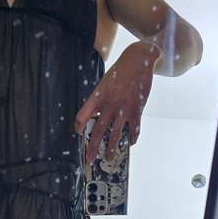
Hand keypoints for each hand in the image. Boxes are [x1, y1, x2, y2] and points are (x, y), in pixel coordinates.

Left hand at [74, 41, 157, 162]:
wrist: (138, 59)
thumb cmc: (120, 72)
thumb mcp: (104, 83)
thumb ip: (100, 100)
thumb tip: (97, 117)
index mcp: (97, 97)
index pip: (82, 116)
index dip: (78, 127)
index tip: (79, 133)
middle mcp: (109, 104)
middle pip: (97, 131)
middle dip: (93, 147)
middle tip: (90, 159)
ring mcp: (123, 109)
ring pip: (115, 135)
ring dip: (111, 149)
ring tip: (109, 158)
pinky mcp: (136, 110)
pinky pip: (133, 130)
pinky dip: (132, 138)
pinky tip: (130, 143)